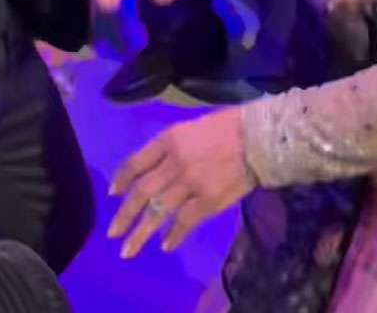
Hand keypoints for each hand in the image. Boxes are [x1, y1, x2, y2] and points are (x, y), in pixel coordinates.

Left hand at [108, 107, 255, 257]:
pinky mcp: (208, 200)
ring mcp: (191, 183)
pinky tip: (166, 246)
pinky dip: (174, 236)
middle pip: (142, 192)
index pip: (136, 162)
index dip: (121, 179)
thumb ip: (173, 145)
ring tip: (129, 250)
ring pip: (158, 211)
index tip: (113, 194)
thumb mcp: (194, 125)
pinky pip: (185, 222)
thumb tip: (157, 166)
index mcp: (170, 139)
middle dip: (124, 215)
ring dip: (141, 233)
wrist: (263, 137)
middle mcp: (175, 162)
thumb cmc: (232, 125)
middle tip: (113, 233)